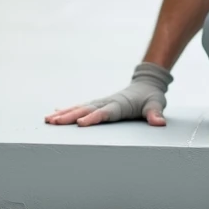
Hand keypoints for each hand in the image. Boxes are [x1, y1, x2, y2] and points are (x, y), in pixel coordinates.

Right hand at [44, 62, 172, 126]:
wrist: (146, 84)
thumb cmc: (150, 97)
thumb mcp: (156, 104)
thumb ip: (156, 113)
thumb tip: (160, 122)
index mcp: (119, 104)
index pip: (104, 113)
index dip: (93, 118)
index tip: (79, 124)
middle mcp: (106, 102)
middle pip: (85, 110)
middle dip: (69, 116)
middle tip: (54, 122)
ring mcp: (100, 102)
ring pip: (79, 108)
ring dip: (63, 114)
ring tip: (48, 120)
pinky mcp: (98, 104)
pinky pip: (80, 107)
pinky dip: (67, 110)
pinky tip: (55, 114)